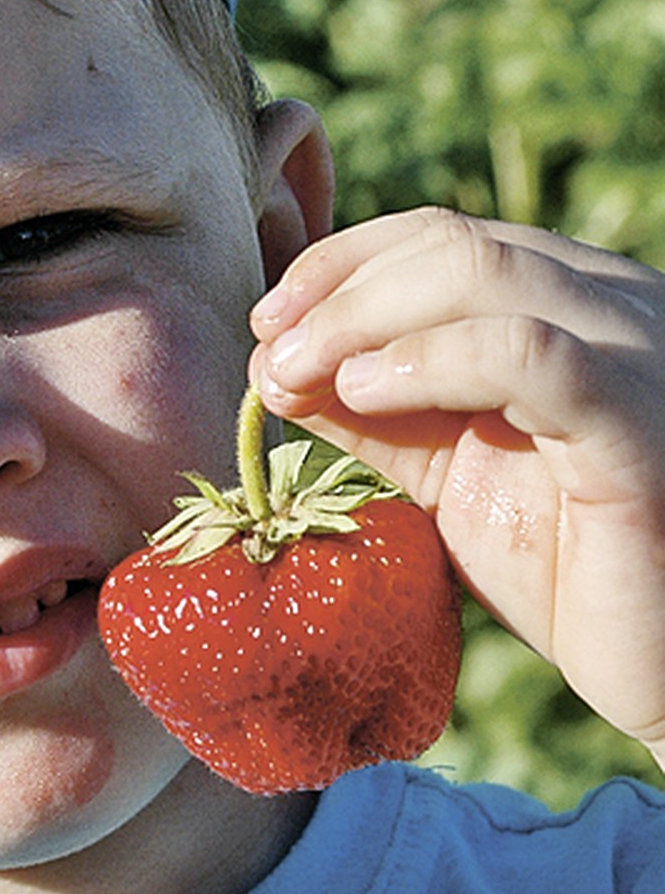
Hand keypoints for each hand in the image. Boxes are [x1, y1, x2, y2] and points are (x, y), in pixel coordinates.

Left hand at [250, 206, 664, 768]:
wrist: (654, 657)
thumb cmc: (555, 561)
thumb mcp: (438, 468)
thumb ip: (366, 411)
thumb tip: (271, 362)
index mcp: (563, 304)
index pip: (438, 236)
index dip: (339, 264)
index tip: (267, 317)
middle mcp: (608, 306)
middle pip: (450, 245)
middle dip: (336, 291)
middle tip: (270, 346)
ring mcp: (631, 354)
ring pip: (482, 273)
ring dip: (360, 316)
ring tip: (297, 370)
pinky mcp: (637, 422)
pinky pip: (531, 355)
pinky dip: (429, 359)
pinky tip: (364, 390)